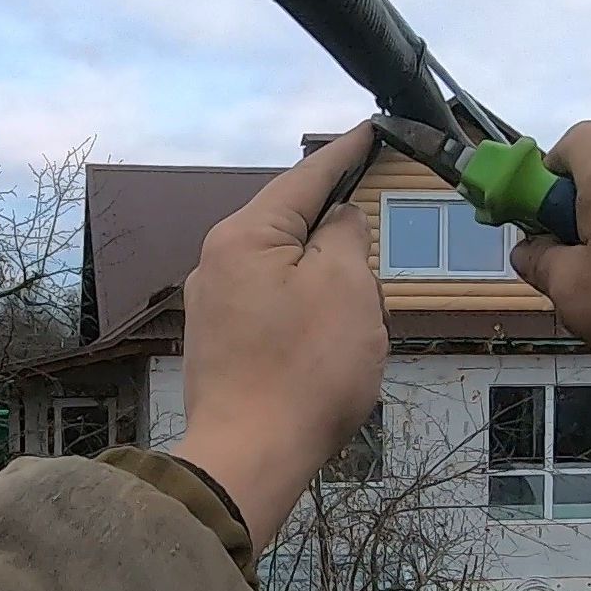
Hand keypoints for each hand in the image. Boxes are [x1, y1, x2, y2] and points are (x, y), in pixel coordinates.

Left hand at [170, 123, 387, 546]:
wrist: (247, 460)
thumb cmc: (303, 372)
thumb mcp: (346, 287)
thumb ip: (345, 235)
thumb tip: (337, 220)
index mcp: (243, 235)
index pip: (305, 176)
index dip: (347, 152)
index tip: (375, 130)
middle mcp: (217, 261)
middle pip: (297, 228)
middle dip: (344, 249)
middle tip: (374, 284)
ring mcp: (214, 305)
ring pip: (293, 275)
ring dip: (333, 296)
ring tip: (353, 340)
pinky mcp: (221, 345)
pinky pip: (278, 312)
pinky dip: (312, 323)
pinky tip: (330, 358)